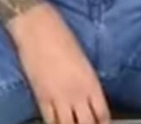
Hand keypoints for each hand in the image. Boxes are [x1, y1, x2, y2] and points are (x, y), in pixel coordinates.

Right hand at [7, 3, 110, 123]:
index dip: (102, 123)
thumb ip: (86, 80)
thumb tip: (87, 96)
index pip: (102, 114)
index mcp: (90, 82)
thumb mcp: (82, 59)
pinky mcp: (41, 97)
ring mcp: (58, 97)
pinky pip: (50, 120)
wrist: (37, 27)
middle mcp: (77, 93)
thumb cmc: (61, 35)